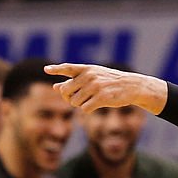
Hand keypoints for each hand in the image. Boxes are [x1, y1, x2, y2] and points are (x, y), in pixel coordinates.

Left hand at [45, 63, 166, 113]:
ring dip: (81, 105)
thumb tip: (56, 87)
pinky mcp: (101, 97)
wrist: (131, 86)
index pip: (68, 68)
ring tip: (92, 99)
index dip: (56, 69)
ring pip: (74, 102)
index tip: (46, 69)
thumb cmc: (109, 82)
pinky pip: (84, 110)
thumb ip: (74, 81)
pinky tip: (97, 104)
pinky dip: (88, 109)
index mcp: (86, 69)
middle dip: (70, 98)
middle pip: (66, 92)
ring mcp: (95, 86)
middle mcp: (89, 75)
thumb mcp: (93, 77)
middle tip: (81, 97)